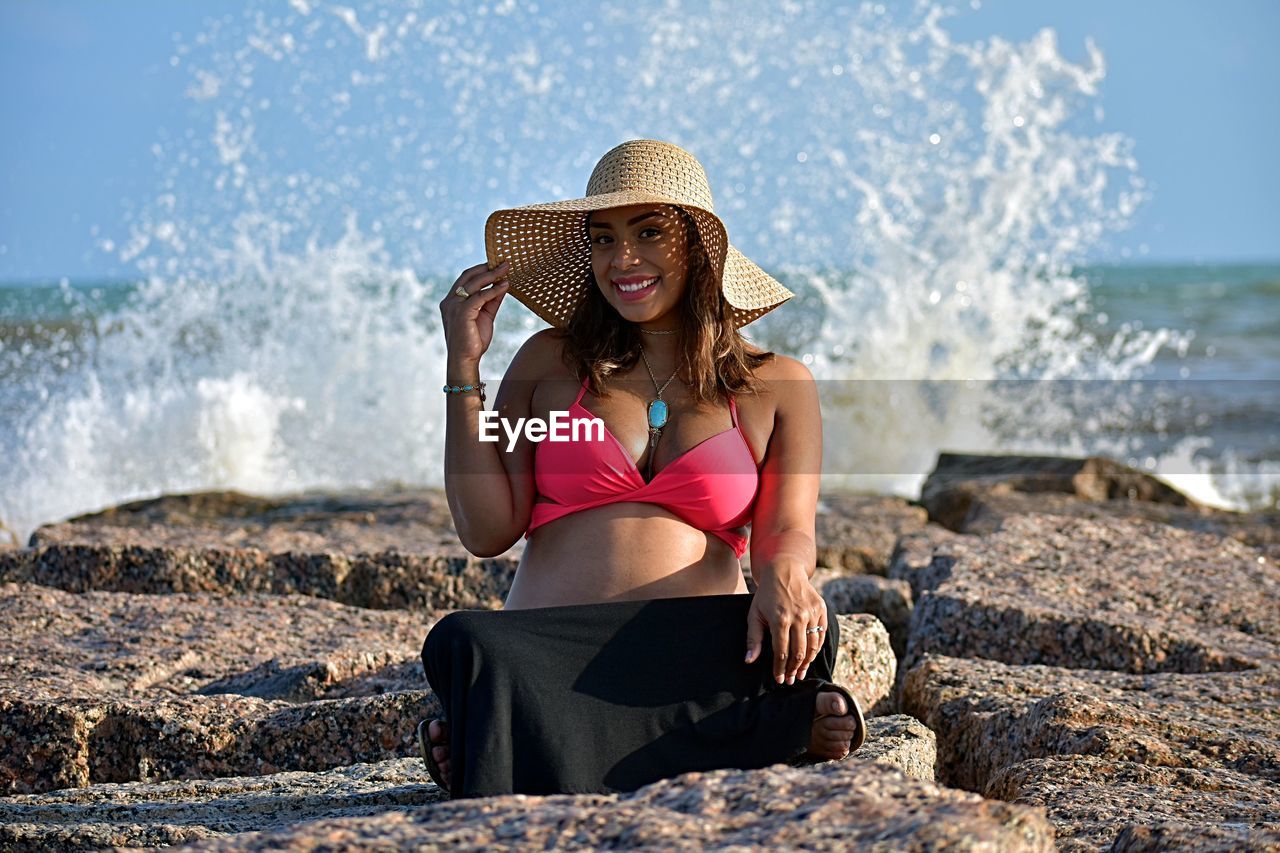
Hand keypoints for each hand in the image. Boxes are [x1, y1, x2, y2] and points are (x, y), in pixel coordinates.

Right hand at [439, 260, 510, 369]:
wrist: (465, 360)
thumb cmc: (473, 340)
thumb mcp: (485, 315)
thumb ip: (492, 300)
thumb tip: (503, 284)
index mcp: (452, 300)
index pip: (466, 278)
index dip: (482, 269)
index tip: (498, 264)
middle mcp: (450, 301)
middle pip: (469, 276)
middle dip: (488, 267)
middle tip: (505, 262)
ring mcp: (454, 306)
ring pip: (475, 284)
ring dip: (493, 275)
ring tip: (507, 270)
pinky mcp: (462, 313)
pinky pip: (480, 297)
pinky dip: (493, 290)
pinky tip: (505, 286)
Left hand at [743, 567, 827, 684]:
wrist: (784, 571)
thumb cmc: (766, 595)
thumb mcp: (754, 615)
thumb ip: (754, 639)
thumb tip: (749, 661)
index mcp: (780, 619)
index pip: (781, 652)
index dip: (780, 668)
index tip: (778, 679)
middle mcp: (798, 617)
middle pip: (799, 652)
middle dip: (793, 670)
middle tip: (790, 680)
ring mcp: (812, 613)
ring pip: (813, 646)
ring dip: (806, 663)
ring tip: (799, 672)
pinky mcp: (821, 610)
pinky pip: (821, 635)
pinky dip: (816, 648)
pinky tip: (809, 656)